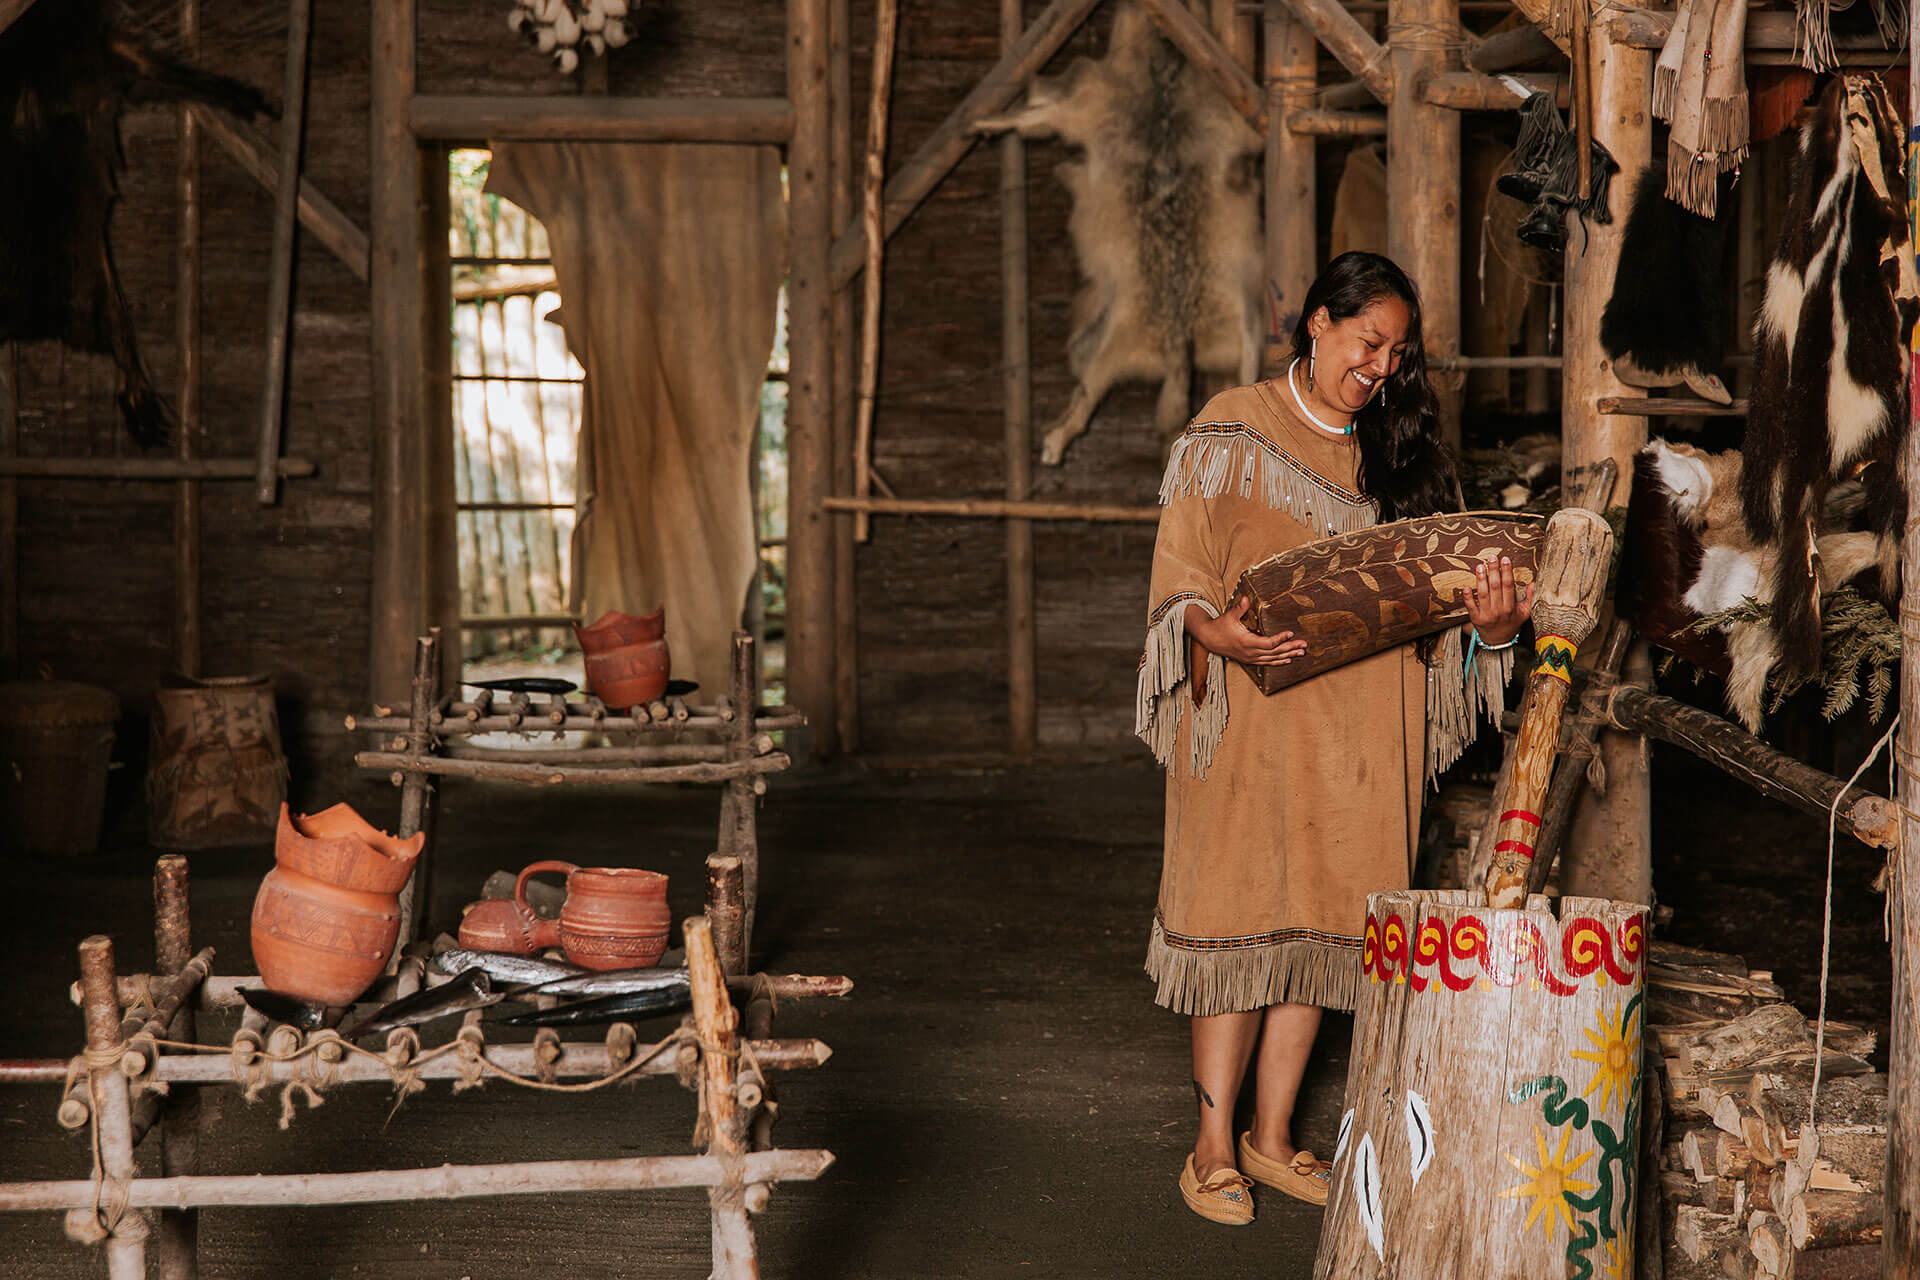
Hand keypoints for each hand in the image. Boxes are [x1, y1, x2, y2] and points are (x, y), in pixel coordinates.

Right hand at [1186, 598, 1308, 666]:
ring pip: (1273, 659)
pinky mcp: (1250, 660)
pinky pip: (1267, 663)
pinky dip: (1278, 662)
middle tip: (1304, 645)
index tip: (1291, 633)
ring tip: (1301, 653)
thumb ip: (1240, 608)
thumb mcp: (1230, 615)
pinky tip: (1288, 660)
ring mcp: (1250, 658)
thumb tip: (1246, 599)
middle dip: (1290, 648)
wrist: (1209, 639)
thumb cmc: (1220, 626)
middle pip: (1275, 652)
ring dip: (1288, 656)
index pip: (1268, 643)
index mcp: (1247, 642)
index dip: (1280, 638)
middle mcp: (1250, 652)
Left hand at [1465, 555, 1532, 647]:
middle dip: (1494, 571)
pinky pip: (1470, 606)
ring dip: (1481, 579)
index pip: (1508, 586)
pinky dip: (1467, 597)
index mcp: (1511, 607)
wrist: (1499, 642)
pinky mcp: (1475, 618)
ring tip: (1480, 566)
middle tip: (1491, 557)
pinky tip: (1466, 586)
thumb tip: (1534, 582)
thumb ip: (1530, 598)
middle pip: (1495, 587)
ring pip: (1483, 594)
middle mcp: (1498, 610)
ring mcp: (1486, 614)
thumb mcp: (1524, 613)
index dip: (1506, 571)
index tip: (1505, 559)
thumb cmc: (1511, 624)